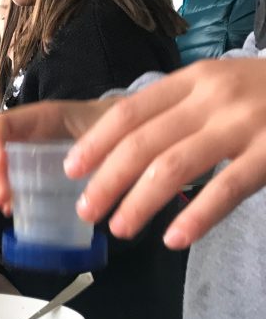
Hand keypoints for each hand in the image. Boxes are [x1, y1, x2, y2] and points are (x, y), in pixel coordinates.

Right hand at [0, 99, 115, 218]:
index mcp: (41, 117)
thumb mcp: (106, 130)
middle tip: (5, 201)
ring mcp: (31, 150)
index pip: (2, 124)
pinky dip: (11, 194)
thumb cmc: (113, 124)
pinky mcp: (36, 167)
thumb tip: (86, 178)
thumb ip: (96, 148)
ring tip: (8, 209)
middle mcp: (29, 132)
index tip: (2, 168)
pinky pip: (15, 177)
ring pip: (2, 166)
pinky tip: (16, 210)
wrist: (125, 126)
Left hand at [54, 59, 265, 248]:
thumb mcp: (218, 86)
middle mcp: (214, 98)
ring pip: (174, 168)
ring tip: (120, 228)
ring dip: (140, 202)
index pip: (129, 112)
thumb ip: (175, 110)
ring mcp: (245, 124)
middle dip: (107, 181)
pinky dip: (196, 217)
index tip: (72, 171)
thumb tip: (118, 149)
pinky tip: (175, 238)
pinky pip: (226, 189)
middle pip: (143, 144)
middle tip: (87, 211)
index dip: (96, 143)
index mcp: (192, 80)